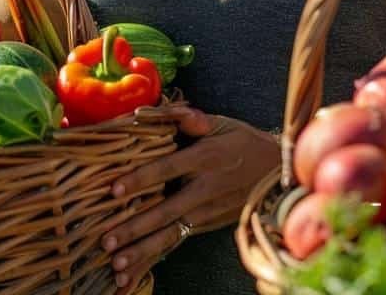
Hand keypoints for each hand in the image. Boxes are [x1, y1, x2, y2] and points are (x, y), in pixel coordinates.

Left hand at [102, 106, 278, 292]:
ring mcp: (207, 212)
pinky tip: (133, 273)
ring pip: (170, 234)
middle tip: (107, 241)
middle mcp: (205, 188)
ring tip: (117, 265)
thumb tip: (150, 111)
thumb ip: (190, 118)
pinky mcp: (206, 226)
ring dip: (143, 251)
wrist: (278, 175)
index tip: (115, 190)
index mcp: (206, 158)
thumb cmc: (243, 143)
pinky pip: (176, 242)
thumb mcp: (222, 124)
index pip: (168, 169)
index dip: (141, 179)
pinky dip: (153, 258)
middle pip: (166, 211)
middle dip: (136, 228)